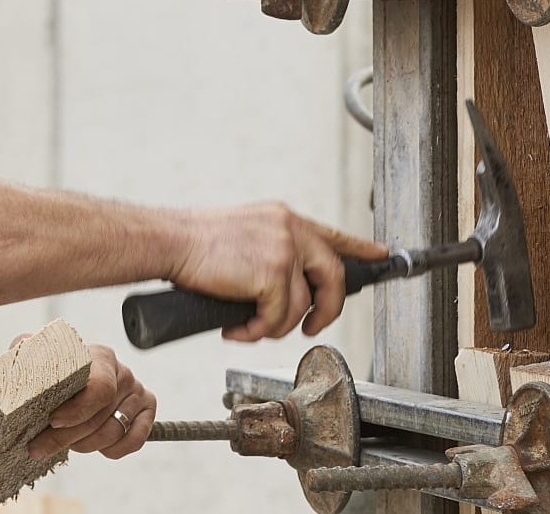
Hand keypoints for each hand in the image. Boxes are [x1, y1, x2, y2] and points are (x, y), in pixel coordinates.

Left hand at [24, 343, 155, 460]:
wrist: (73, 381)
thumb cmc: (54, 370)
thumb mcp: (38, 355)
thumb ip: (28, 347)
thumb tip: (21, 347)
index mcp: (101, 356)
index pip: (100, 388)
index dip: (77, 410)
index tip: (52, 421)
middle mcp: (124, 373)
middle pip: (100, 416)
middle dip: (67, 437)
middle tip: (39, 447)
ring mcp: (137, 393)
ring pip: (113, 433)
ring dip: (84, 445)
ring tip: (65, 444)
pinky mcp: (147, 413)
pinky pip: (134, 441)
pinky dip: (111, 450)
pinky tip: (94, 447)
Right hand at [169, 202, 386, 341]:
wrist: (169, 242)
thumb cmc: (193, 244)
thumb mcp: (242, 235)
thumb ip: (269, 251)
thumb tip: (283, 289)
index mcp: (284, 218)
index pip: (333, 234)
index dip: (360, 248)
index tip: (381, 254)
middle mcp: (290, 229)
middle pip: (333, 275)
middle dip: (326, 310)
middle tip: (311, 328)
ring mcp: (284, 250)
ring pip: (301, 306)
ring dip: (276, 327)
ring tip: (248, 328)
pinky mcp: (273, 274)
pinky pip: (279, 318)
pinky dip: (257, 331)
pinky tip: (236, 328)